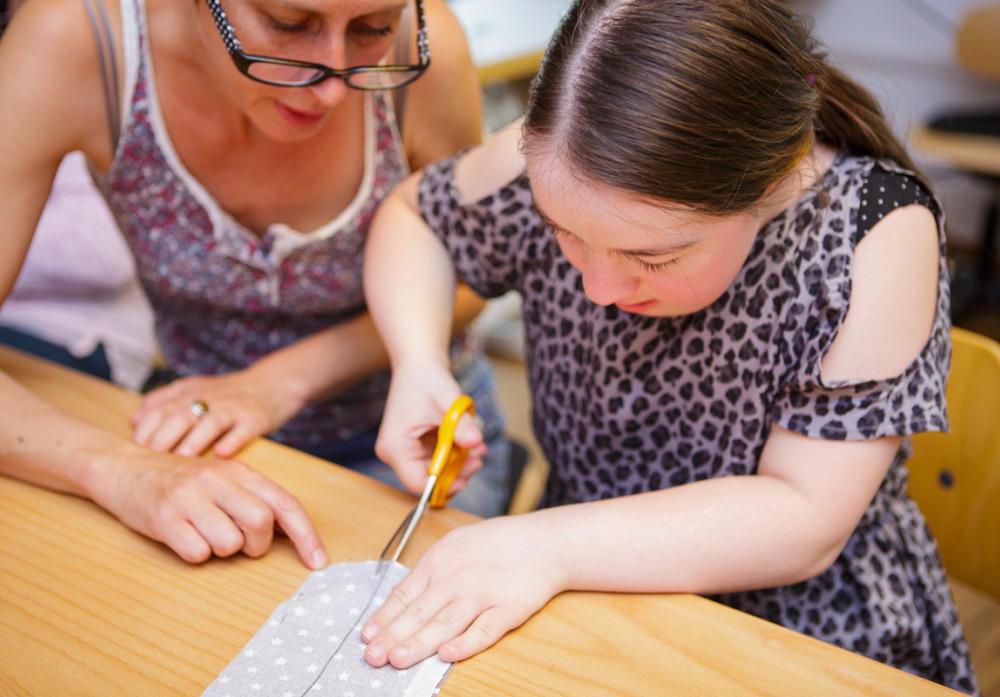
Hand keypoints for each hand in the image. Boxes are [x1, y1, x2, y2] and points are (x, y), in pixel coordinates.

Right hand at [91, 448, 327, 568]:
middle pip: (260, 525)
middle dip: (256, 546)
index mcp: (240, 471)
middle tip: (240, 544)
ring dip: (222, 550)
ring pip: (229, 544)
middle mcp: (217, 480)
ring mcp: (190, 498)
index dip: (306, 536)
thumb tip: (294, 534)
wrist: (124, 468)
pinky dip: (195, 553)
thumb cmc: (183, 481)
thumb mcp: (224, 480)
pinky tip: (183, 536)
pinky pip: (197, 553)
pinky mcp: (164, 518)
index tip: (318, 562)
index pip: (285, 504)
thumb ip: (257, 500)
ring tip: (204, 533)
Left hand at [131, 370, 303, 457]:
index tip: (134, 452)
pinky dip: (232, 441)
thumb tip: (134, 422)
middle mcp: (209, 398)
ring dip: (193, 443)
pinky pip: (243, 430)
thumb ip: (163, 401)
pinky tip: (222, 454)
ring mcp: (233, 408)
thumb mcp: (193, 389)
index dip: (145, 431)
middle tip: (149, 465)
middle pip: (179, 416)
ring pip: (209, 423)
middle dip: (162, 440)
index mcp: (189, 392)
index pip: (159, 409)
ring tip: (180, 463)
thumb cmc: (228, 395)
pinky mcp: (255, 419)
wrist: (272, 384)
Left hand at [361, 515, 563, 666]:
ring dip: (420, 643)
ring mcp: (482, 595)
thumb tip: (401, 600)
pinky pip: (483, 631)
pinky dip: (465, 643)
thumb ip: (429, 572)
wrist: (542, 543)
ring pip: (445, 624)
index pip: (404, 594)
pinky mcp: (508, 611)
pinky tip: (447, 654)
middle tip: (373, 657)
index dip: (384, 617)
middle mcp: (456, 579)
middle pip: (419, 612)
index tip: (366, 636)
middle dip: (393, 636)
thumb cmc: (496, 544)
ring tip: (398, 659)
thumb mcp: (454, 545)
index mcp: (439, 562)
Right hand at [375, 363, 485, 495]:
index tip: (467, 478)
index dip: (443, 485)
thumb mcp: (448, 400)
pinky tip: (470, 443)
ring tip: (478, 448)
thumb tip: (475, 443)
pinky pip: (437, 459)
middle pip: (428, 479)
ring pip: (435, 470)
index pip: (417, 482)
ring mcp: (404, 450)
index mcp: (396, 445)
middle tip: (478, 458)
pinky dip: (454, 454)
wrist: (419, 365)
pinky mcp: (414, 447)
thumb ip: (461, 424)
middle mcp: (395, 452)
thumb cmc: (427, 379)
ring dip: (458, 462)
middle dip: (456, 472)